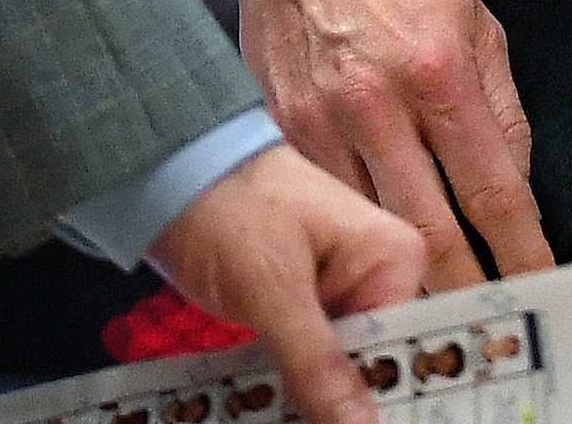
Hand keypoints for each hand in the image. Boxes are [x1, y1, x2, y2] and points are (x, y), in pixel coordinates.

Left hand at [158, 144, 427, 423]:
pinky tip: (265, 407)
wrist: (168, 171)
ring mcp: (339, 295)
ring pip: (335, 373)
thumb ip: (318, 363)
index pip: (403, 350)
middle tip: (294, 420)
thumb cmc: (229, 206)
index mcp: (394, 258)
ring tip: (272, 413)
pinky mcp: (304, 309)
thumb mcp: (271, 288)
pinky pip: (306, 364)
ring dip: (306, 402)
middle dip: (336, 406)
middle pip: (371, 366)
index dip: (380, 398)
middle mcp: (378, 277)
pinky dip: (285, 388)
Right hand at [235, 0, 553, 296]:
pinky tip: (364, 253)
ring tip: (430, 300)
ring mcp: (322, 121)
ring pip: (367, 227)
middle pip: (426, 229)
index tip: (536, 280)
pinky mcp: (280, 127)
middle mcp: (378, 103)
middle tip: (483, 317)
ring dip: (400, 274)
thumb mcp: (477, 19)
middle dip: (462, 285)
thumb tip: (514, 182)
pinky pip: (323, 200)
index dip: (519, 247)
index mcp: (439, 73)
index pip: (491, 187)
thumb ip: (501, 107)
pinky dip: (347, 233)